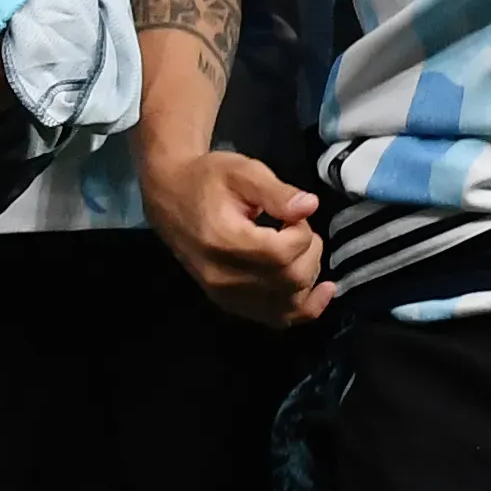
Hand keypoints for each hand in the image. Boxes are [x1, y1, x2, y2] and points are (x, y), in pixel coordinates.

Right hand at [143, 138, 331, 326]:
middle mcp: (223, 277)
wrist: (171, 198)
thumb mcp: (243, 171)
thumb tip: (310, 206)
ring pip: (286, 305)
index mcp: (224, 241)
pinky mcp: (229, 302)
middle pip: (288, 281)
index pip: (282, 253)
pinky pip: (273, 318)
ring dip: (308, 277)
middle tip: (297, 228)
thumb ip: (277, 192)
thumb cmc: (207, 180)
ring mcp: (225, 295)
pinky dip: (301, 308)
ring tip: (301, 249)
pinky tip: (319, 292)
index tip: (294, 214)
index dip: (302, 232)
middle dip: (309, 252)